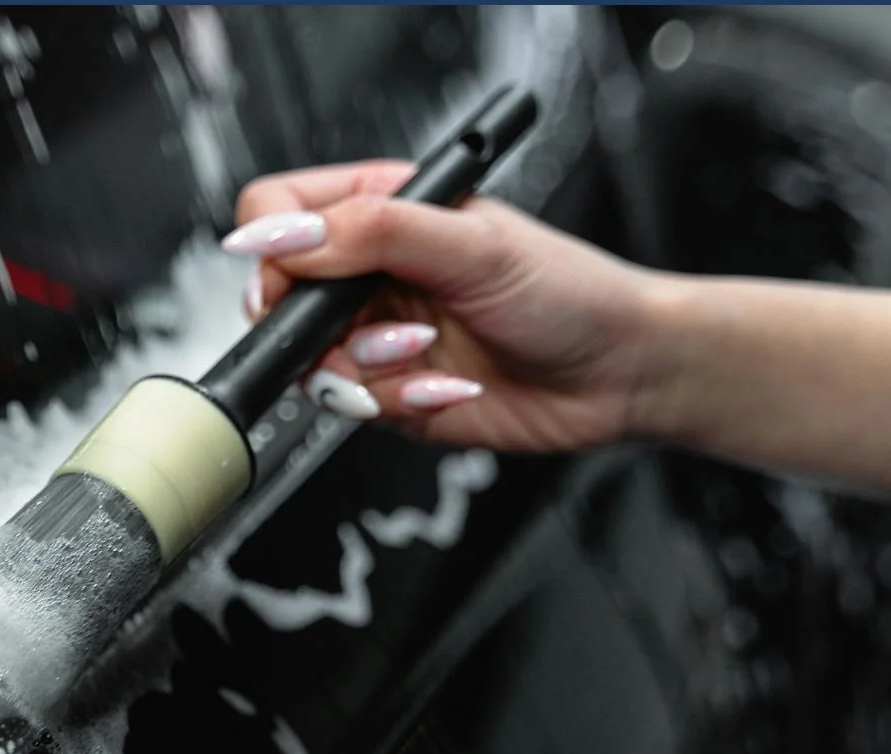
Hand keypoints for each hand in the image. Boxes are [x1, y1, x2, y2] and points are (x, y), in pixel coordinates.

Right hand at [227, 160, 664, 451]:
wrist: (618, 374)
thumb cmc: (568, 291)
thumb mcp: (471, 244)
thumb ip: (372, 231)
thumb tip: (283, 234)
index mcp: (382, 208)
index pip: (279, 211)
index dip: (272, 245)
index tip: (292, 276)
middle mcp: (370, 273)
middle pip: (277, 298)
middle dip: (315, 327)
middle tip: (368, 327)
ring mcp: (376, 337)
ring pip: (308, 363)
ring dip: (364, 370)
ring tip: (425, 354)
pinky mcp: (390, 394)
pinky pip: (351, 408)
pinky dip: (395, 403)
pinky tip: (446, 385)